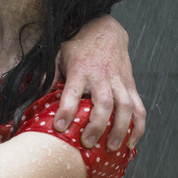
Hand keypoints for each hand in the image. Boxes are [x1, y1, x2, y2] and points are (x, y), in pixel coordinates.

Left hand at [52, 15, 145, 150]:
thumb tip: (38, 92)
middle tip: (87, 143)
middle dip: (96, 125)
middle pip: (103, 102)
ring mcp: (119, 81)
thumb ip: (50, 73)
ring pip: (124, 107)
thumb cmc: (80, 45)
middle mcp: (101, 76)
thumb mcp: (60, 53)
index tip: (60, 127)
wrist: (106, 30)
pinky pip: (139, 108)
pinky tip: (131, 141)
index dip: (66, 110)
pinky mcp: (131, 85)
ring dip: (120, 129)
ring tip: (112, 147)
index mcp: (81, 68)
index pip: (73, 91)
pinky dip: (138, 127)